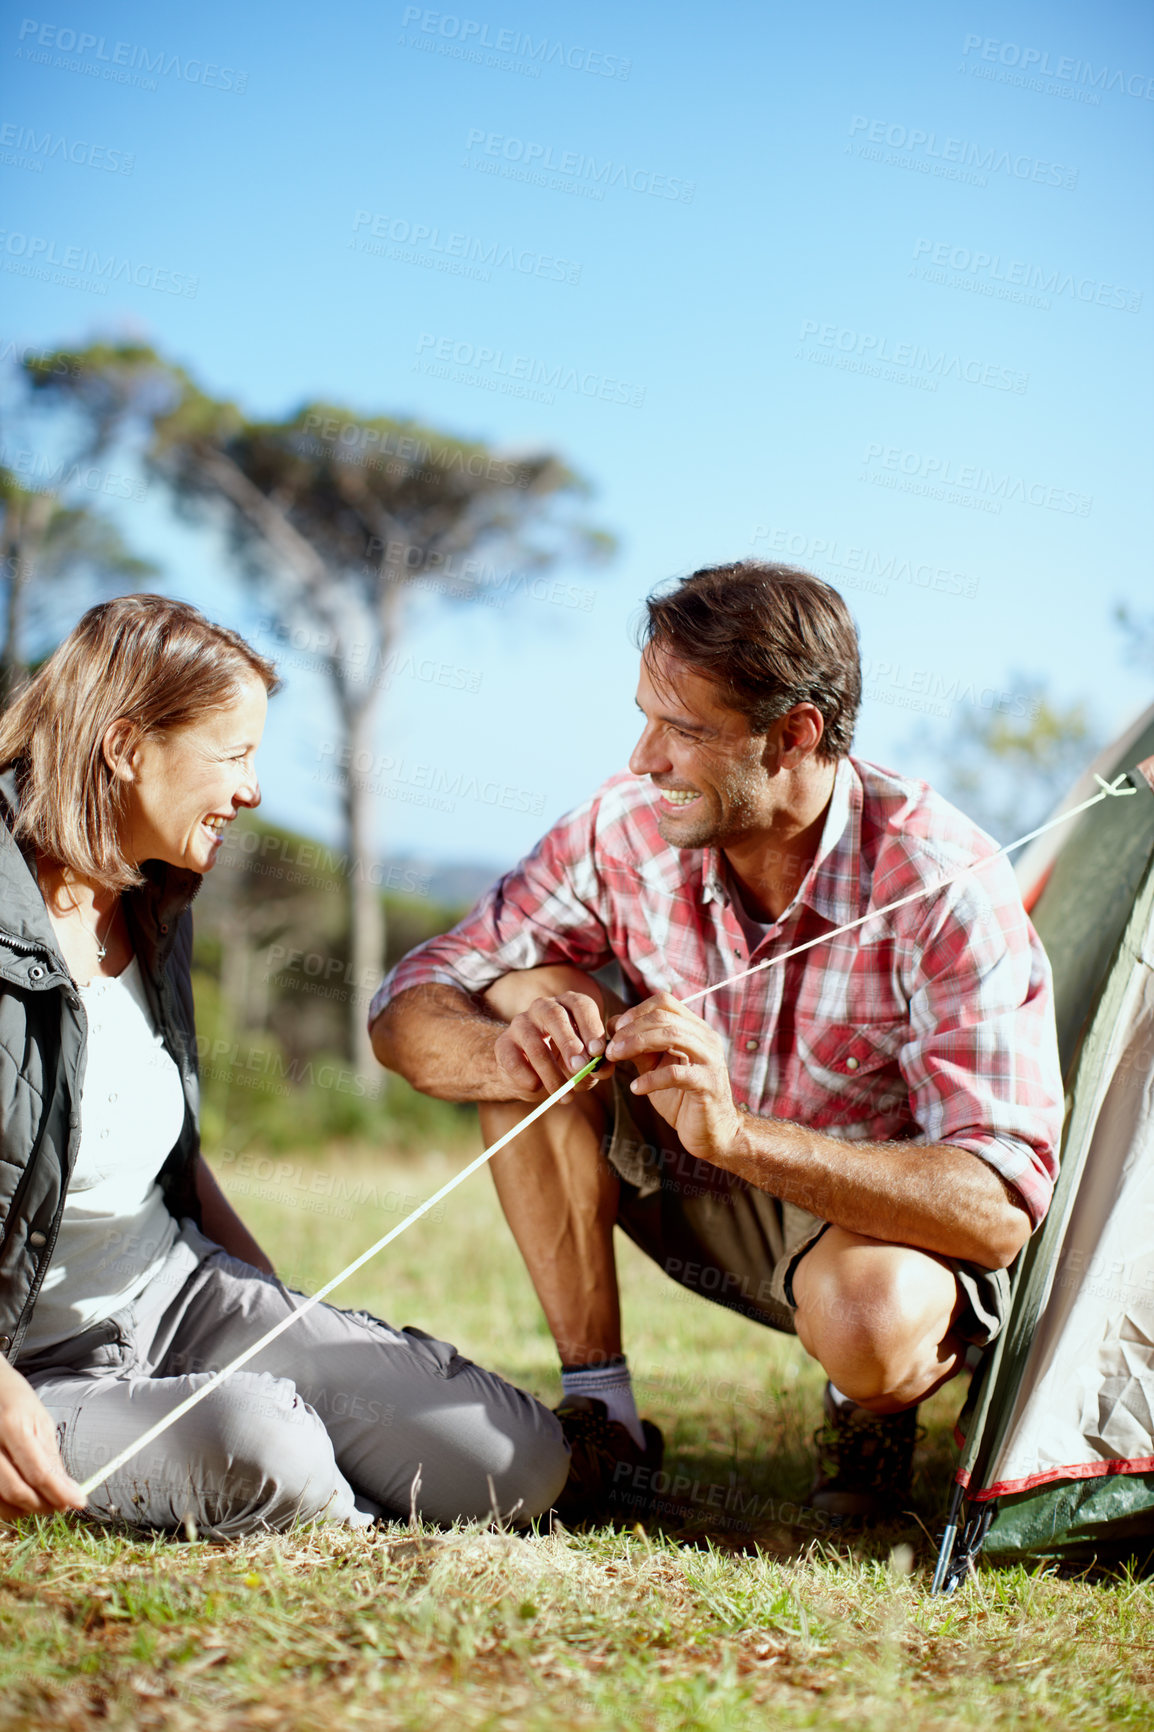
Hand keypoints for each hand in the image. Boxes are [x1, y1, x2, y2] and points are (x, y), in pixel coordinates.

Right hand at [0, 1358, 85, 1519]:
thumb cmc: (16, 1403)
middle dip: (44, 1504)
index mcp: (12, 1426)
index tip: (79, 1502)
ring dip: (27, 1509)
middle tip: (63, 1505)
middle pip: (17, 1490)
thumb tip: (69, 1489)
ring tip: (47, 1502)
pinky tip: (25, 1499)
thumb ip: (51, 1457)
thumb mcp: (40, 1421)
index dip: (60, 1492)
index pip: (38, 1472)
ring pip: (1, 1500)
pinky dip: (9, 1506)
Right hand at [493, 991, 613, 1099]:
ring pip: (535, 1044)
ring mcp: (520, 1023)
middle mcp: (543, 1008)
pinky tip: (537, 1088)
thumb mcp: (586, 1064)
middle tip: (579, 1068)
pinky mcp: (502, 1044)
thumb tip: (604, 1068)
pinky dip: (528, 1078)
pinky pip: (514, 1061)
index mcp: (568, 1005)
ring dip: (551, 1073)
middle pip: (555, 1016)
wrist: (528, 1074)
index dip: (591, 1027)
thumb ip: (598, 1065)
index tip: (598, 1052)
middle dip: (569, 1043)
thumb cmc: (564, 1062)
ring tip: (565, 1095)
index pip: (581, 1005)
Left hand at [605, 991, 742, 1163]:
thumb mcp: (656, 1066)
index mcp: (695, 1029)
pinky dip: (651, 1079)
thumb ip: (639, 1047)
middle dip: (631, 1029)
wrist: (710, 1131)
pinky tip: (636, 1088)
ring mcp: (710, 1059)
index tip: (616, 1029)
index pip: (665, 1002)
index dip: (636, 1011)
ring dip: (636, 1044)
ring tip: (616, 1058)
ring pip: (671, 1036)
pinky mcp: (708, 1084)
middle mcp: (706, 1038)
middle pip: (664, 1017)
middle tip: (610, 1047)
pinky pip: (675, 1074)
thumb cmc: (681, 1097)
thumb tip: (612, 1027)